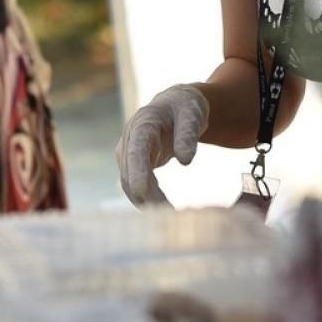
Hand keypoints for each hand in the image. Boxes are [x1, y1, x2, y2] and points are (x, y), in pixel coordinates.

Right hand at [116, 84, 208, 207]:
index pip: (137, 150)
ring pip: (130, 182)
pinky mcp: (134, 164)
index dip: (137, 171)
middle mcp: (130, 139)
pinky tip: (164, 210)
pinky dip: (148, 199)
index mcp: (143, 123)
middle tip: (167, 214)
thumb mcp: (192, 115)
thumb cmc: (185, 108)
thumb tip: (186, 161)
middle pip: (131, 171)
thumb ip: (188, 135)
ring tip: (168, 216)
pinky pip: (137, 185)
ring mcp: (129, 152)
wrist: (175, 106)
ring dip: (146, 200)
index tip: (140, 191)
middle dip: (145, 193)